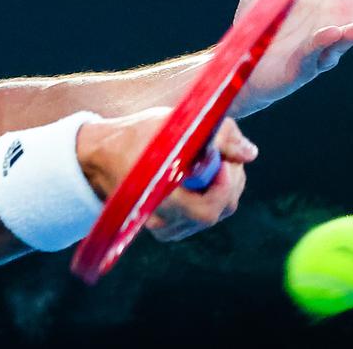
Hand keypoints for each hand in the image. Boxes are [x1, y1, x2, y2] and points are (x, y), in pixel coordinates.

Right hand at [77, 109, 255, 241]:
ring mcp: (164, 227)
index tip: (224, 159)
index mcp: (160, 196)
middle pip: (216, 213)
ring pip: (211, 216)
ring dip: (221, 189)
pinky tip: (203, 177)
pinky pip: (199, 218)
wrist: (101, 154)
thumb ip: (216, 135)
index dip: (225, 186)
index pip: (209, 210)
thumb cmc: (136, 135)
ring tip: (213, 162)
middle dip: (229, 183)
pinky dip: (209, 196)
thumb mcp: (174, 124)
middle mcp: (162, 220)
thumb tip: (251, 154)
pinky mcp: (167, 227)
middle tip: (224, 156)